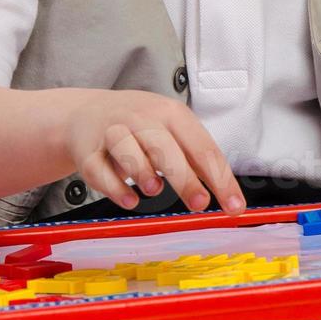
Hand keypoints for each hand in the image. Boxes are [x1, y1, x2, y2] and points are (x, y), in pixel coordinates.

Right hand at [62, 89, 245, 215]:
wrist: (86, 113)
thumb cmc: (139, 126)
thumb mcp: (172, 131)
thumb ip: (195, 160)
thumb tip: (227, 194)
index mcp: (171, 114)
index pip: (202, 147)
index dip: (220, 179)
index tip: (233, 206)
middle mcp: (141, 119)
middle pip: (165, 147)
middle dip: (184, 178)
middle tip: (199, 204)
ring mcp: (112, 133)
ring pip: (127, 151)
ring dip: (143, 173)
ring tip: (155, 190)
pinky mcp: (87, 152)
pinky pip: (99, 170)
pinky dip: (114, 188)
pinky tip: (129, 200)